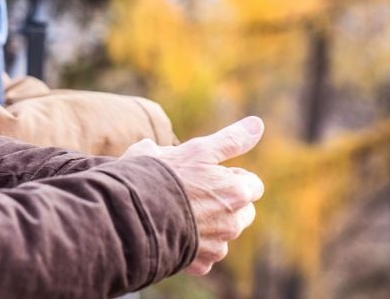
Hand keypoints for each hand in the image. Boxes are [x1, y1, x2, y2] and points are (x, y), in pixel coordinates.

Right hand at [123, 117, 264, 274]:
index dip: (231, 177)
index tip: (209, 174)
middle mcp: (233, 222)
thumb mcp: (198, 149)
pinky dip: (194, 248)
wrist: (132, 214)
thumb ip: (232, 139)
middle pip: (243, 212)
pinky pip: (205, 256)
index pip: (253, 184)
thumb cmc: (164, 176)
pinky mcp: (200, 264)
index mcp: (237, 192)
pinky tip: (174, 232)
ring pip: (224, 234)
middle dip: (226, 203)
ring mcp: (217, 246)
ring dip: (211, 225)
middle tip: (196, 191)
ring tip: (181, 212)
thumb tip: (258, 124)